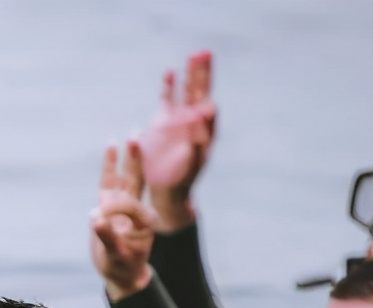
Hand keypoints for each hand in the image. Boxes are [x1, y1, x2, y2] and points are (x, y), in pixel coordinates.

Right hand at [90, 140, 155, 301]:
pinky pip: (109, 183)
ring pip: (124, 177)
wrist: (123, 275)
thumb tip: (95, 218)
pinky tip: (111, 149)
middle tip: (136, 135)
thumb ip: (107, 236)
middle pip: (135, 178)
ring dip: (126, 157)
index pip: (128, 203)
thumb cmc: (122, 267)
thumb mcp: (115, 256)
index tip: (97, 223)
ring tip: (129, 136)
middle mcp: (135, 209)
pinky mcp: (109, 207)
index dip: (112, 209)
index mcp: (144, 220)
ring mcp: (122, 206)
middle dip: (135, 159)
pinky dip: (110, 166)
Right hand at [140, 51, 216, 231]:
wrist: (165, 188)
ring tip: (195, 55)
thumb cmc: (182, 180)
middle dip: (203, 74)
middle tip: (206, 53)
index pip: (209, 111)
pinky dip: (169, 87)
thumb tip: (199, 121)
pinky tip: (170, 74)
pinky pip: (168, 99)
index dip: (207, 103)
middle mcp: (194, 122)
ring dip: (190, 74)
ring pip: (186, 91)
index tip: (204, 101)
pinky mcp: (163, 121)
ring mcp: (179, 119)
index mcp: (205, 132)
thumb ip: (196, 142)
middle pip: (200, 92)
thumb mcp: (190, 163)